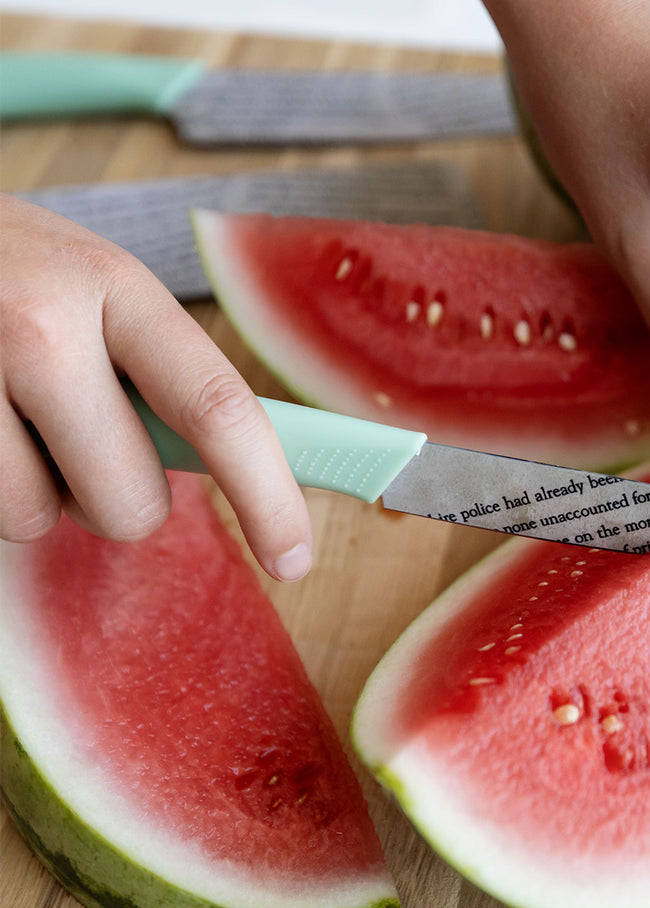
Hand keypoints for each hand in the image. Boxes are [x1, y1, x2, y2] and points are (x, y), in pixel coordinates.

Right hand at [0, 195, 313, 578]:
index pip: (218, 409)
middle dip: (128, 502)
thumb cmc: (22, 278)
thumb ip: (172, 375)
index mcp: (119, 288)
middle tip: (92, 445)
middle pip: (133, 499)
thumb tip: (262, 476)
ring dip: (47, 495)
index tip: (294, 558)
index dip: (267, 497)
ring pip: (45, 519)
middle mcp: (43, 325)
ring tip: (18, 421)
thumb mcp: (104, 293)